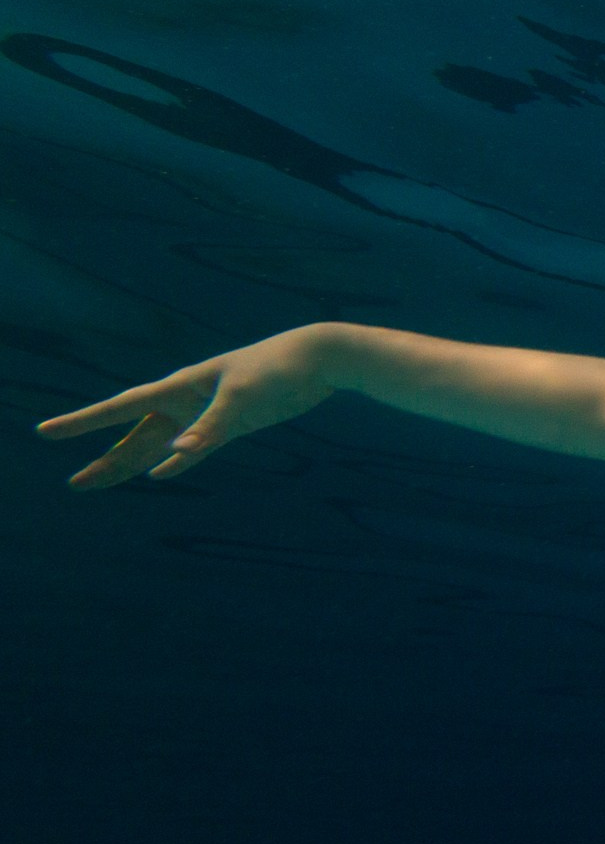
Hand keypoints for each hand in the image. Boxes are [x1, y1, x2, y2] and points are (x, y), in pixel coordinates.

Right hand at [33, 324, 343, 490]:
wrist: (318, 358)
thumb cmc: (279, 369)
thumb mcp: (243, 399)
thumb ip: (209, 428)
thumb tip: (174, 457)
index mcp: (182, 386)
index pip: (122, 406)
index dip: (84, 421)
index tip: (45, 433)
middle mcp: (187, 399)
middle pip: (136, 434)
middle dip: (105, 458)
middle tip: (76, 484)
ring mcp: (207, 412)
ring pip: (160, 443)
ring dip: (132, 463)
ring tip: (98, 481)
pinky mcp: (231, 423)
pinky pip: (193, 448)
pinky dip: (176, 462)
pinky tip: (160, 475)